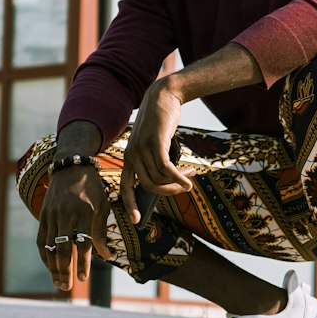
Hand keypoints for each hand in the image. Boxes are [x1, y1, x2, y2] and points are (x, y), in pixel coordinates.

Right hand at [37, 165, 112, 292]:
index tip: (83, 279)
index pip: (82, 243)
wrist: (71, 167)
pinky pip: (41, 240)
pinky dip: (44, 255)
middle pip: (62, 248)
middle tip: (66, 287)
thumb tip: (107, 255)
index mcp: (84, 211)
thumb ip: (101, 232)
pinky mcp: (43, 215)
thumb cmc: (92, 188)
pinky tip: (49, 267)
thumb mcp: (102, 206)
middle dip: (64, 270)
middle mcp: (66, 214)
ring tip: (58, 283)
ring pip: (49, 247)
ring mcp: (52, 215)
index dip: (82, 262)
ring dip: (53, 267)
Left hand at [119, 79, 192, 224]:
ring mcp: (142, 149)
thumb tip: (167, 184)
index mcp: (129, 158)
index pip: (125, 186)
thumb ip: (155, 162)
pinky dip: (179, 177)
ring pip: (160, 178)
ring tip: (190, 175)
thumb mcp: (154, 144)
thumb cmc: (161, 123)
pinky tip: (189, 178)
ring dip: (178, 182)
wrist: (163, 96)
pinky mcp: (155, 143)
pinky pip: (166, 169)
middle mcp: (132, 155)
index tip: (137, 220)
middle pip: (150, 186)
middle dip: (170, 191)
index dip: (130, 204)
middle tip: (186, 187)